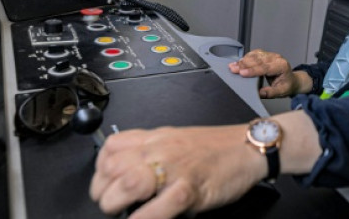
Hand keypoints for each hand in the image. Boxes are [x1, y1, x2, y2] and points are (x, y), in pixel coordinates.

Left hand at [89, 125, 264, 217]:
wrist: (249, 147)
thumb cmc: (217, 148)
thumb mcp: (177, 140)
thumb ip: (152, 153)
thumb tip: (127, 175)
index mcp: (156, 138)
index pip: (112, 148)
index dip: (99, 171)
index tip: (101, 186)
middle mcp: (161, 149)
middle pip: (113, 168)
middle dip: (103, 193)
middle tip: (110, 205)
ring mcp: (175, 167)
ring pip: (130, 183)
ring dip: (117, 204)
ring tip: (122, 214)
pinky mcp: (191, 187)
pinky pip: (160, 205)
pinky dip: (145, 218)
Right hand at [228, 49, 310, 97]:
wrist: (292, 80)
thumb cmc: (287, 86)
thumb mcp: (281, 92)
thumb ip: (270, 93)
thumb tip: (259, 93)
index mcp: (281, 66)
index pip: (265, 67)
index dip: (252, 70)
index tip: (241, 73)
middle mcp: (276, 58)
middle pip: (258, 59)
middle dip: (244, 64)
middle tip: (232, 69)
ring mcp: (271, 55)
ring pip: (255, 55)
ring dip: (243, 60)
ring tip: (232, 65)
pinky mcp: (266, 55)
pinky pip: (255, 53)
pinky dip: (246, 57)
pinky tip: (239, 62)